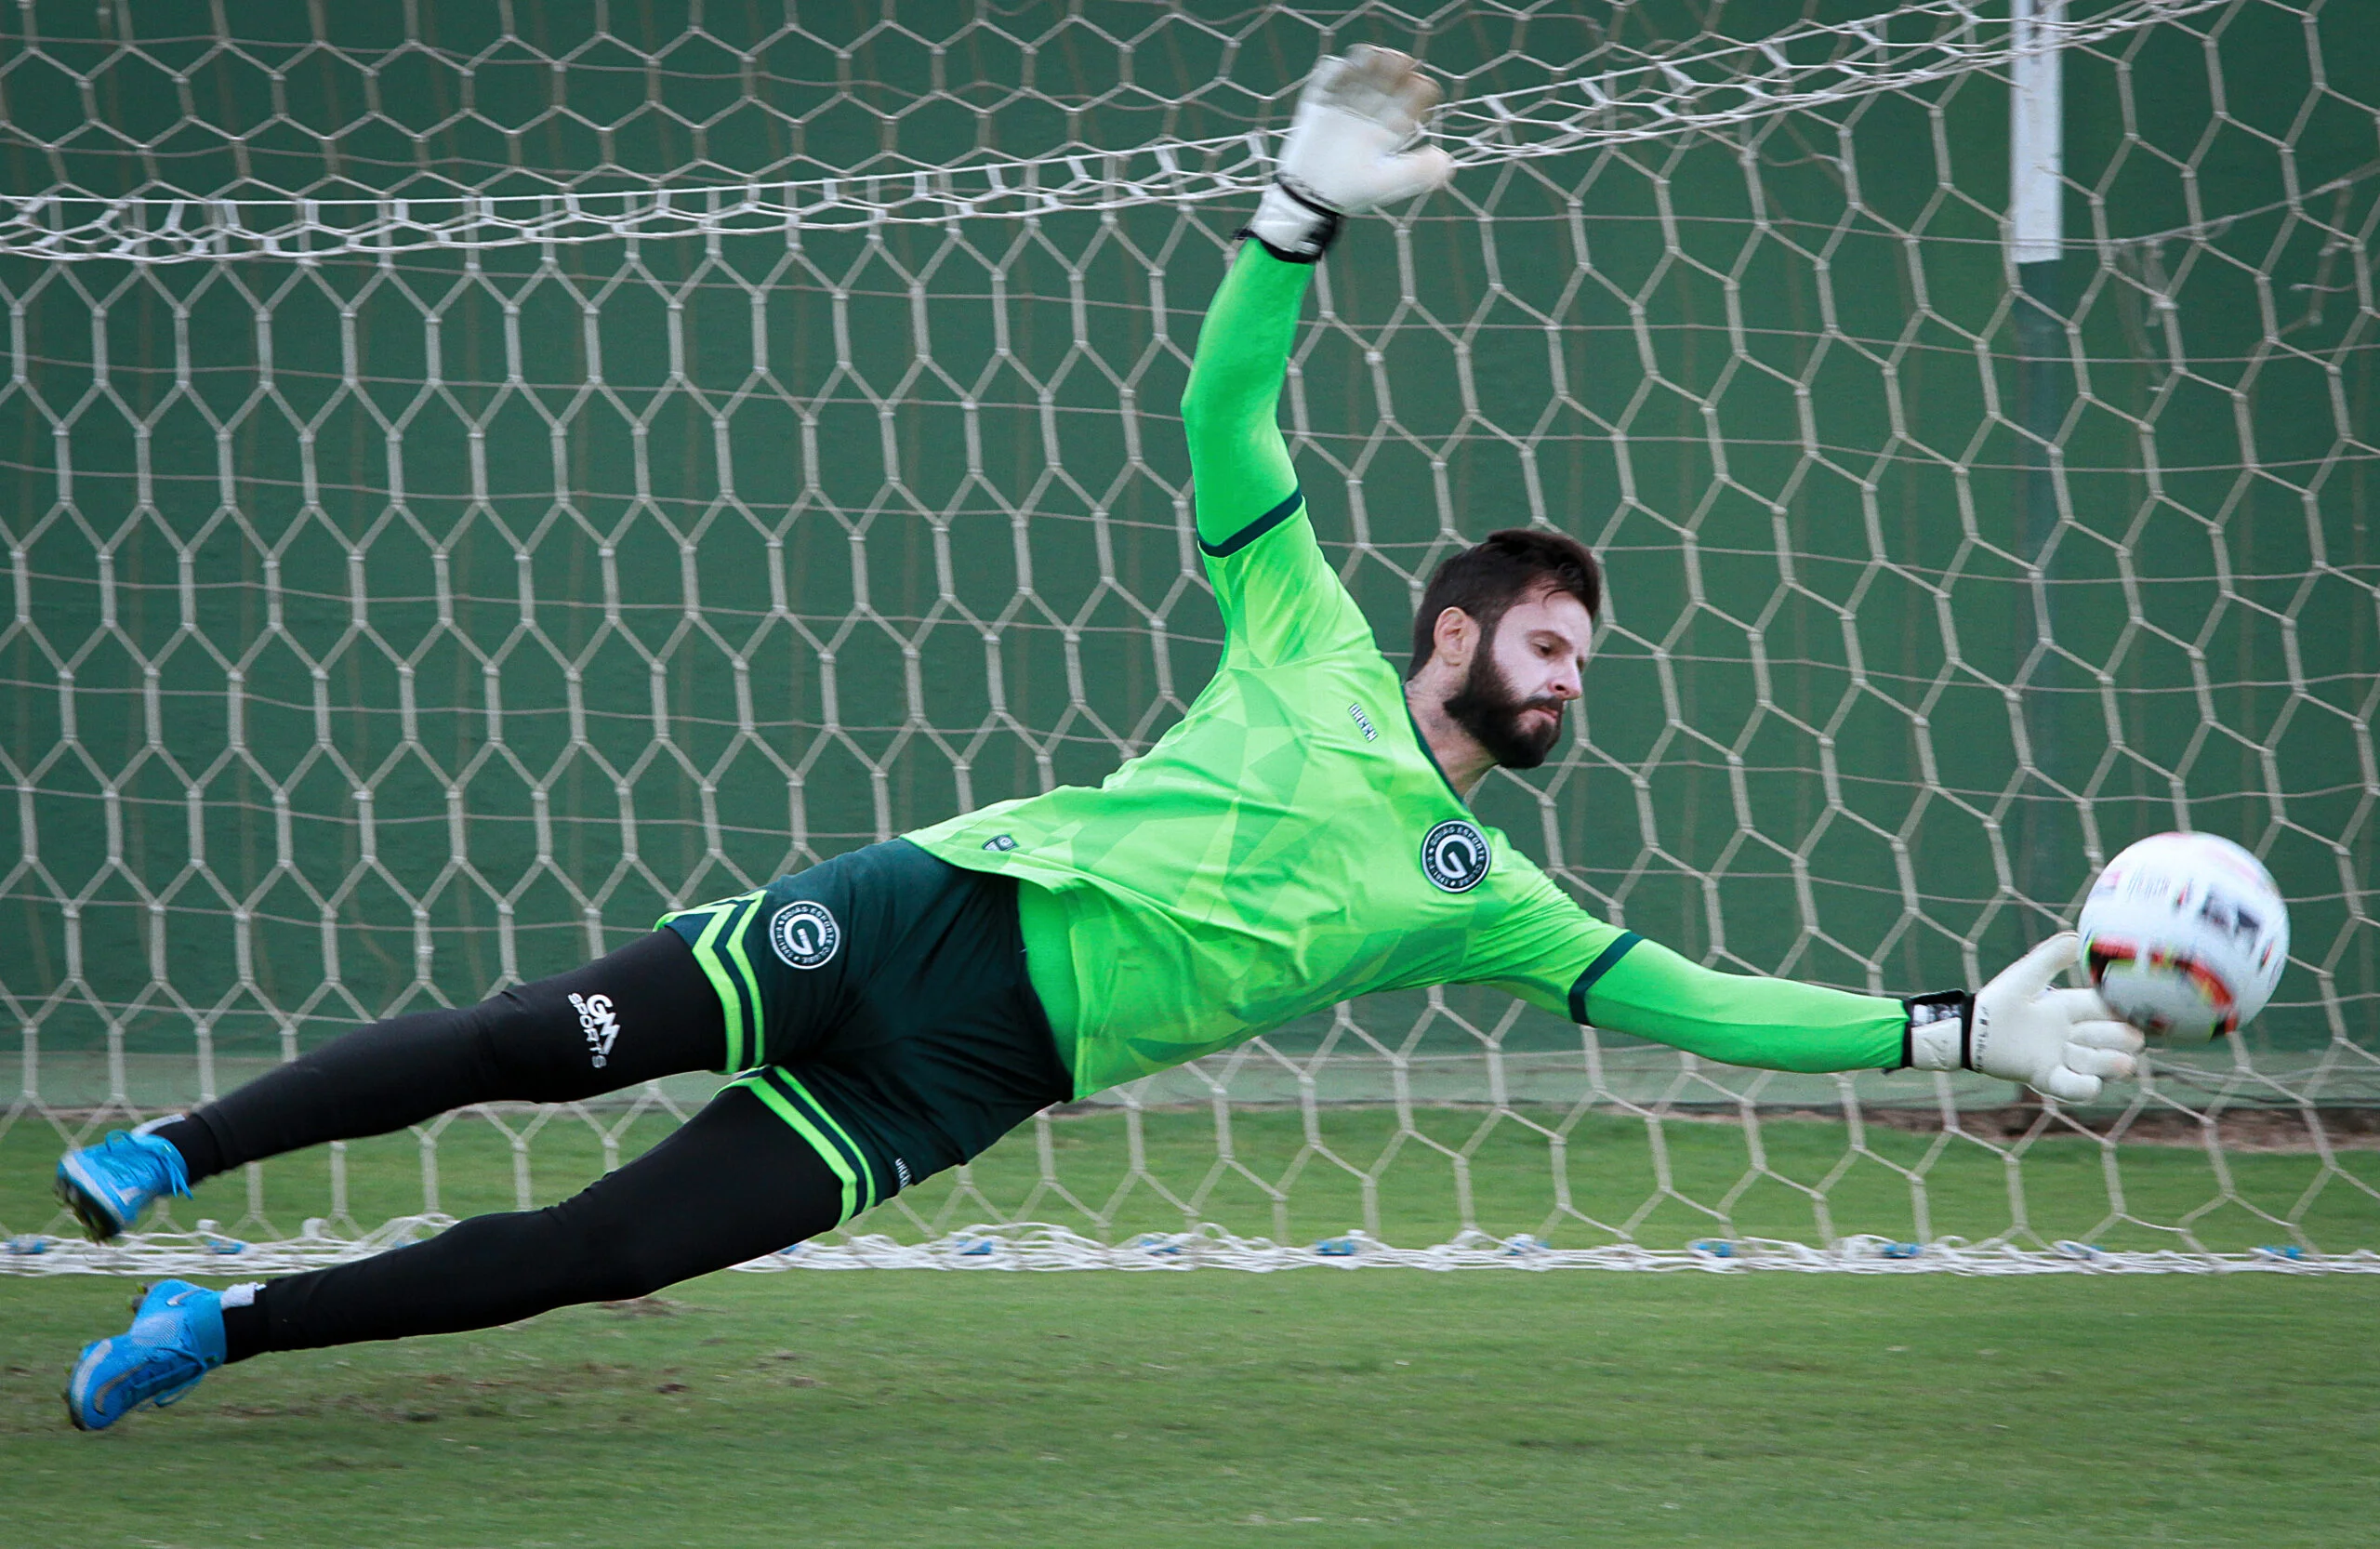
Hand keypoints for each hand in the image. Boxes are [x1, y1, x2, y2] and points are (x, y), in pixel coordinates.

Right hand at [1247, 46, 1455, 260]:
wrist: (1307, 197)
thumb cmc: (1348, 193)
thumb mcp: (1386, 183)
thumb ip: (1417, 172)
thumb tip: (1447, 161)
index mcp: (1388, 132)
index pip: (1410, 104)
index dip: (1419, 90)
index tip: (1421, 85)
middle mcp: (1369, 116)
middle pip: (1388, 83)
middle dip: (1396, 68)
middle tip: (1401, 61)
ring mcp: (1344, 108)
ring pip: (1361, 75)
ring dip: (1369, 62)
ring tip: (1375, 57)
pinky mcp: (1319, 105)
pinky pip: (1329, 79)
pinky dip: (1337, 69)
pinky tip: (1345, 67)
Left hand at [1970, 934, 2145, 1100]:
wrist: (1968, 1028)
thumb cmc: (1998, 1000)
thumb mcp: (2026, 976)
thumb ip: (2051, 957)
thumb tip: (2078, 937)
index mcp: (2068, 1008)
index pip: (2102, 1009)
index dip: (2120, 1010)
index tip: (2142, 1009)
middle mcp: (2070, 1035)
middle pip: (2105, 1038)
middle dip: (2121, 1039)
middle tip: (2135, 1039)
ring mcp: (2059, 1057)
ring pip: (2094, 1063)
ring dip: (2109, 1064)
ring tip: (2125, 1064)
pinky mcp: (2044, 1076)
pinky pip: (2069, 1085)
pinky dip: (2082, 1088)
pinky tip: (2092, 1084)